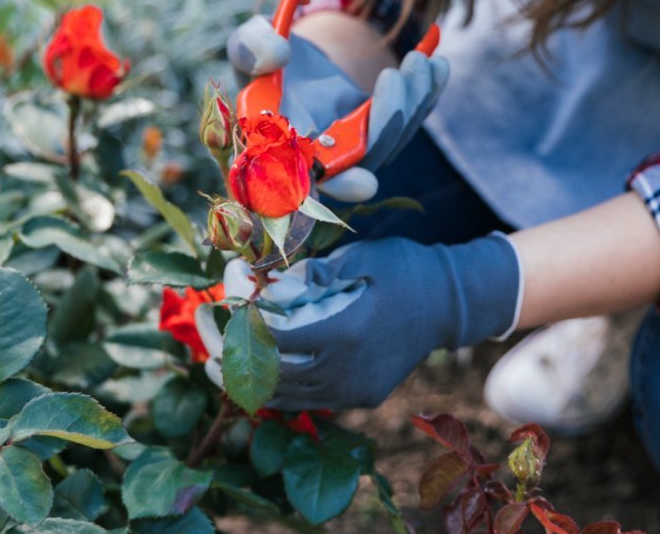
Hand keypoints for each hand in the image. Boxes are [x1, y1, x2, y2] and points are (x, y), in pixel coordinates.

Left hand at [209, 235, 520, 409]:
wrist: (450, 303)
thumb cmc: (404, 269)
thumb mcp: (359, 258)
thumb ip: (314, 273)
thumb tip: (272, 286)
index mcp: (345, 332)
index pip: (278, 341)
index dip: (247, 328)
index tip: (227, 311)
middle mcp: (348, 370)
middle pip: (276, 378)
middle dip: (239, 364)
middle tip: (209, 353)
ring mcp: (356, 390)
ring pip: (290, 398)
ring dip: (255, 383)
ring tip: (223, 368)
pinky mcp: (363, 397)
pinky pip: (312, 402)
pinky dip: (283, 392)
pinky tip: (262, 377)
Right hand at [227, 16, 449, 202]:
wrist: (293, 55)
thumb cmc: (265, 58)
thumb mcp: (250, 45)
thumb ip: (251, 48)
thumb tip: (277, 55)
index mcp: (283, 149)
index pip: (310, 180)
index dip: (337, 187)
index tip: (364, 182)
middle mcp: (322, 159)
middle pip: (364, 159)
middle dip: (387, 123)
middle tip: (394, 76)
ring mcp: (355, 148)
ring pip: (393, 140)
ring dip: (412, 102)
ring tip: (420, 60)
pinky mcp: (380, 132)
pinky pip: (409, 122)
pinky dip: (427, 94)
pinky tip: (437, 65)